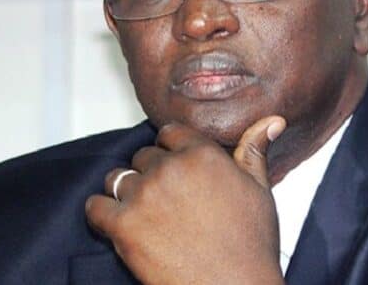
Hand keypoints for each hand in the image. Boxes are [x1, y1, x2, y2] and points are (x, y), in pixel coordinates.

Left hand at [85, 116, 286, 284]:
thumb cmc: (250, 245)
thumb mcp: (259, 190)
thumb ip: (254, 150)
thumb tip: (272, 121)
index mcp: (202, 154)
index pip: (169, 133)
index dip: (171, 151)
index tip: (176, 169)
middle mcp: (170, 168)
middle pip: (143, 156)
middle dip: (150, 174)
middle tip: (165, 201)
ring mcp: (145, 195)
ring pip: (117, 178)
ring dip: (126, 193)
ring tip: (144, 214)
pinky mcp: (124, 225)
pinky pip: (95, 207)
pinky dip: (101, 214)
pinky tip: (118, 225)